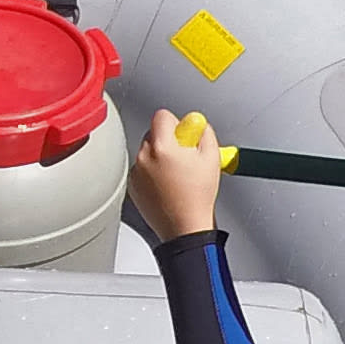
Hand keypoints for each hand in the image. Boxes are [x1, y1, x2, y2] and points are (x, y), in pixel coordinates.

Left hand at [127, 109, 224, 241]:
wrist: (184, 227)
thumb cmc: (197, 198)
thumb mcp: (212, 158)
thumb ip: (204, 132)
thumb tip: (198, 124)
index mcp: (162, 147)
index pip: (162, 115)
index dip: (176, 123)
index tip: (184, 133)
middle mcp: (144, 157)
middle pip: (153, 133)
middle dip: (168, 140)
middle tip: (184, 157)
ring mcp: (136, 172)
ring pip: (147, 151)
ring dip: (160, 156)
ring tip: (177, 175)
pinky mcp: (132, 185)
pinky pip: (142, 169)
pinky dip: (152, 173)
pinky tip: (167, 185)